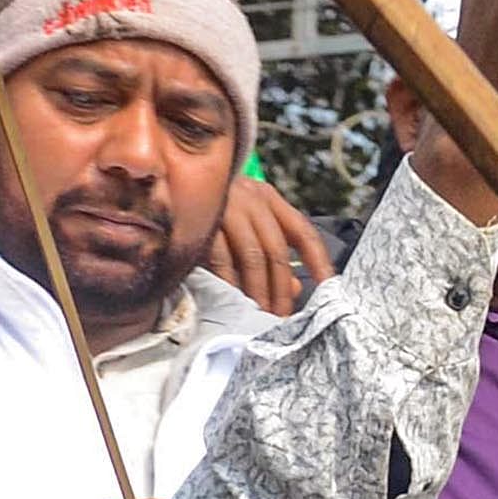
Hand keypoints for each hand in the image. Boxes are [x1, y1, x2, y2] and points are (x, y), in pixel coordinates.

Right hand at [209, 175, 334, 314]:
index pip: (304, 232)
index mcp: (268, 198)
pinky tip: (233, 300)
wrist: (168, 181)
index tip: (330, 289)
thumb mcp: (248, 226)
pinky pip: (221, 257)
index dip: (320, 262)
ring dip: (259, 290)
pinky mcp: (202, 220)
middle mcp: (252, 199)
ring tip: (261, 314)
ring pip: (253, 256)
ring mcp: (227, 206)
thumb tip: (297, 288)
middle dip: (281, 289)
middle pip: (277, 251)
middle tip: (282, 317)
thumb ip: (273, 253)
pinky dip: (230, 282)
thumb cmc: (213, 209)